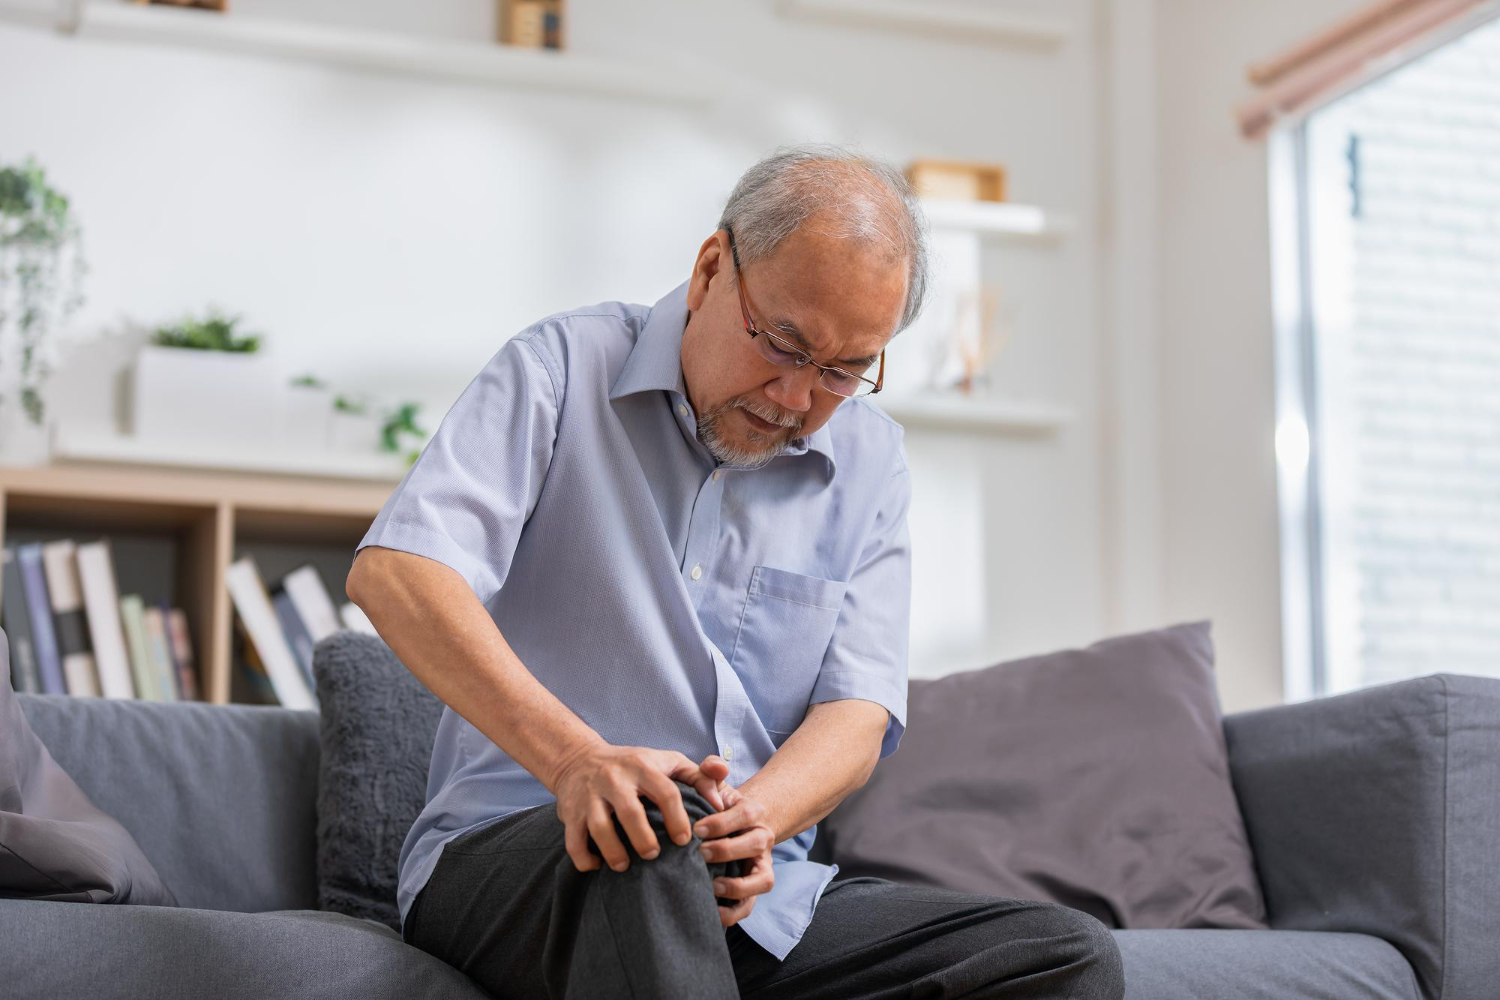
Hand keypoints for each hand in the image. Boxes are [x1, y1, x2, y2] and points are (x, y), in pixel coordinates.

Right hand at [550, 744, 726, 873]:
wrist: (580, 759)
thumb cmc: (634, 765)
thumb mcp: (668, 762)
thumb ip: (700, 777)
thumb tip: (722, 804)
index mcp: (643, 767)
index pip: (665, 793)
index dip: (678, 819)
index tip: (685, 841)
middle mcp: (614, 779)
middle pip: (630, 812)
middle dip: (644, 839)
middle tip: (654, 856)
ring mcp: (590, 797)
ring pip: (599, 828)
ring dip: (614, 852)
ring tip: (626, 866)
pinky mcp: (570, 814)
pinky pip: (574, 842)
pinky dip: (585, 859)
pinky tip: (598, 866)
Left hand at [691, 770, 775, 927]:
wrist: (737, 826)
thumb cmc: (720, 806)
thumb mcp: (715, 785)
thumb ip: (712, 770)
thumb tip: (715, 766)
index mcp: (753, 813)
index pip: (745, 815)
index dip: (722, 823)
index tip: (696, 830)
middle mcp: (762, 840)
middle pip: (756, 845)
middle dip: (728, 850)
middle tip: (700, 854)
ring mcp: (759, 866)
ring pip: (763, 880)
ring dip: (739, 886)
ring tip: (712, 887)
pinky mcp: (750, 889)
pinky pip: (749, 905)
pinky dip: (732, 913)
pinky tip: (710, 912)